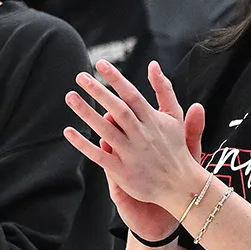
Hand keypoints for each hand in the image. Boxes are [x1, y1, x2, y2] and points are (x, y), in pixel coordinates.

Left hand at [64, 59, 206, 216]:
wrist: (182, 186)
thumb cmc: (176, 148)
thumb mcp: (175, 116)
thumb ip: (164, 89)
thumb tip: (153, 64)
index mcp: (152, 120)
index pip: (131, 94)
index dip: (116, 78)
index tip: (100, 64)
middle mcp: (142, 135)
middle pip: (118, 110)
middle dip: (99, 92)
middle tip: (80, 76)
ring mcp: (132, 154)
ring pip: (106, 131)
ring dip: (87, 114)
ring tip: (70, 97)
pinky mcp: (123, 172)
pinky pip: (100, 156)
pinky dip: (83, 145)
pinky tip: (68, 132)